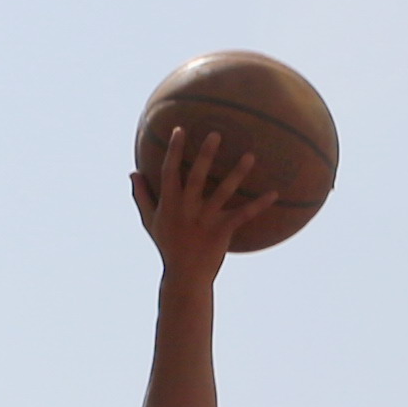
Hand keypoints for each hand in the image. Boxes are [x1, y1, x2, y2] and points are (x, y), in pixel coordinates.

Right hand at [135, 124, 272, 273]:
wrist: (185, 276)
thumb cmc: (168, 245)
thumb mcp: (150, 221)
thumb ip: (141, 195)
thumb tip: (133, 172)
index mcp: (169, 204)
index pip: (169, 171)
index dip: (173, 150)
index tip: (179, 130)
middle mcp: (187, 209)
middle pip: (196, 176)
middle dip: (205, 154)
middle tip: (216, 133)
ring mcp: (205, 220)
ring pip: (223, 192)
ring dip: (237, 173)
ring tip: (250, 155)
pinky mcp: (222, 231)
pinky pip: (243, 215)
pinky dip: (259, 204)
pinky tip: (274, 193)